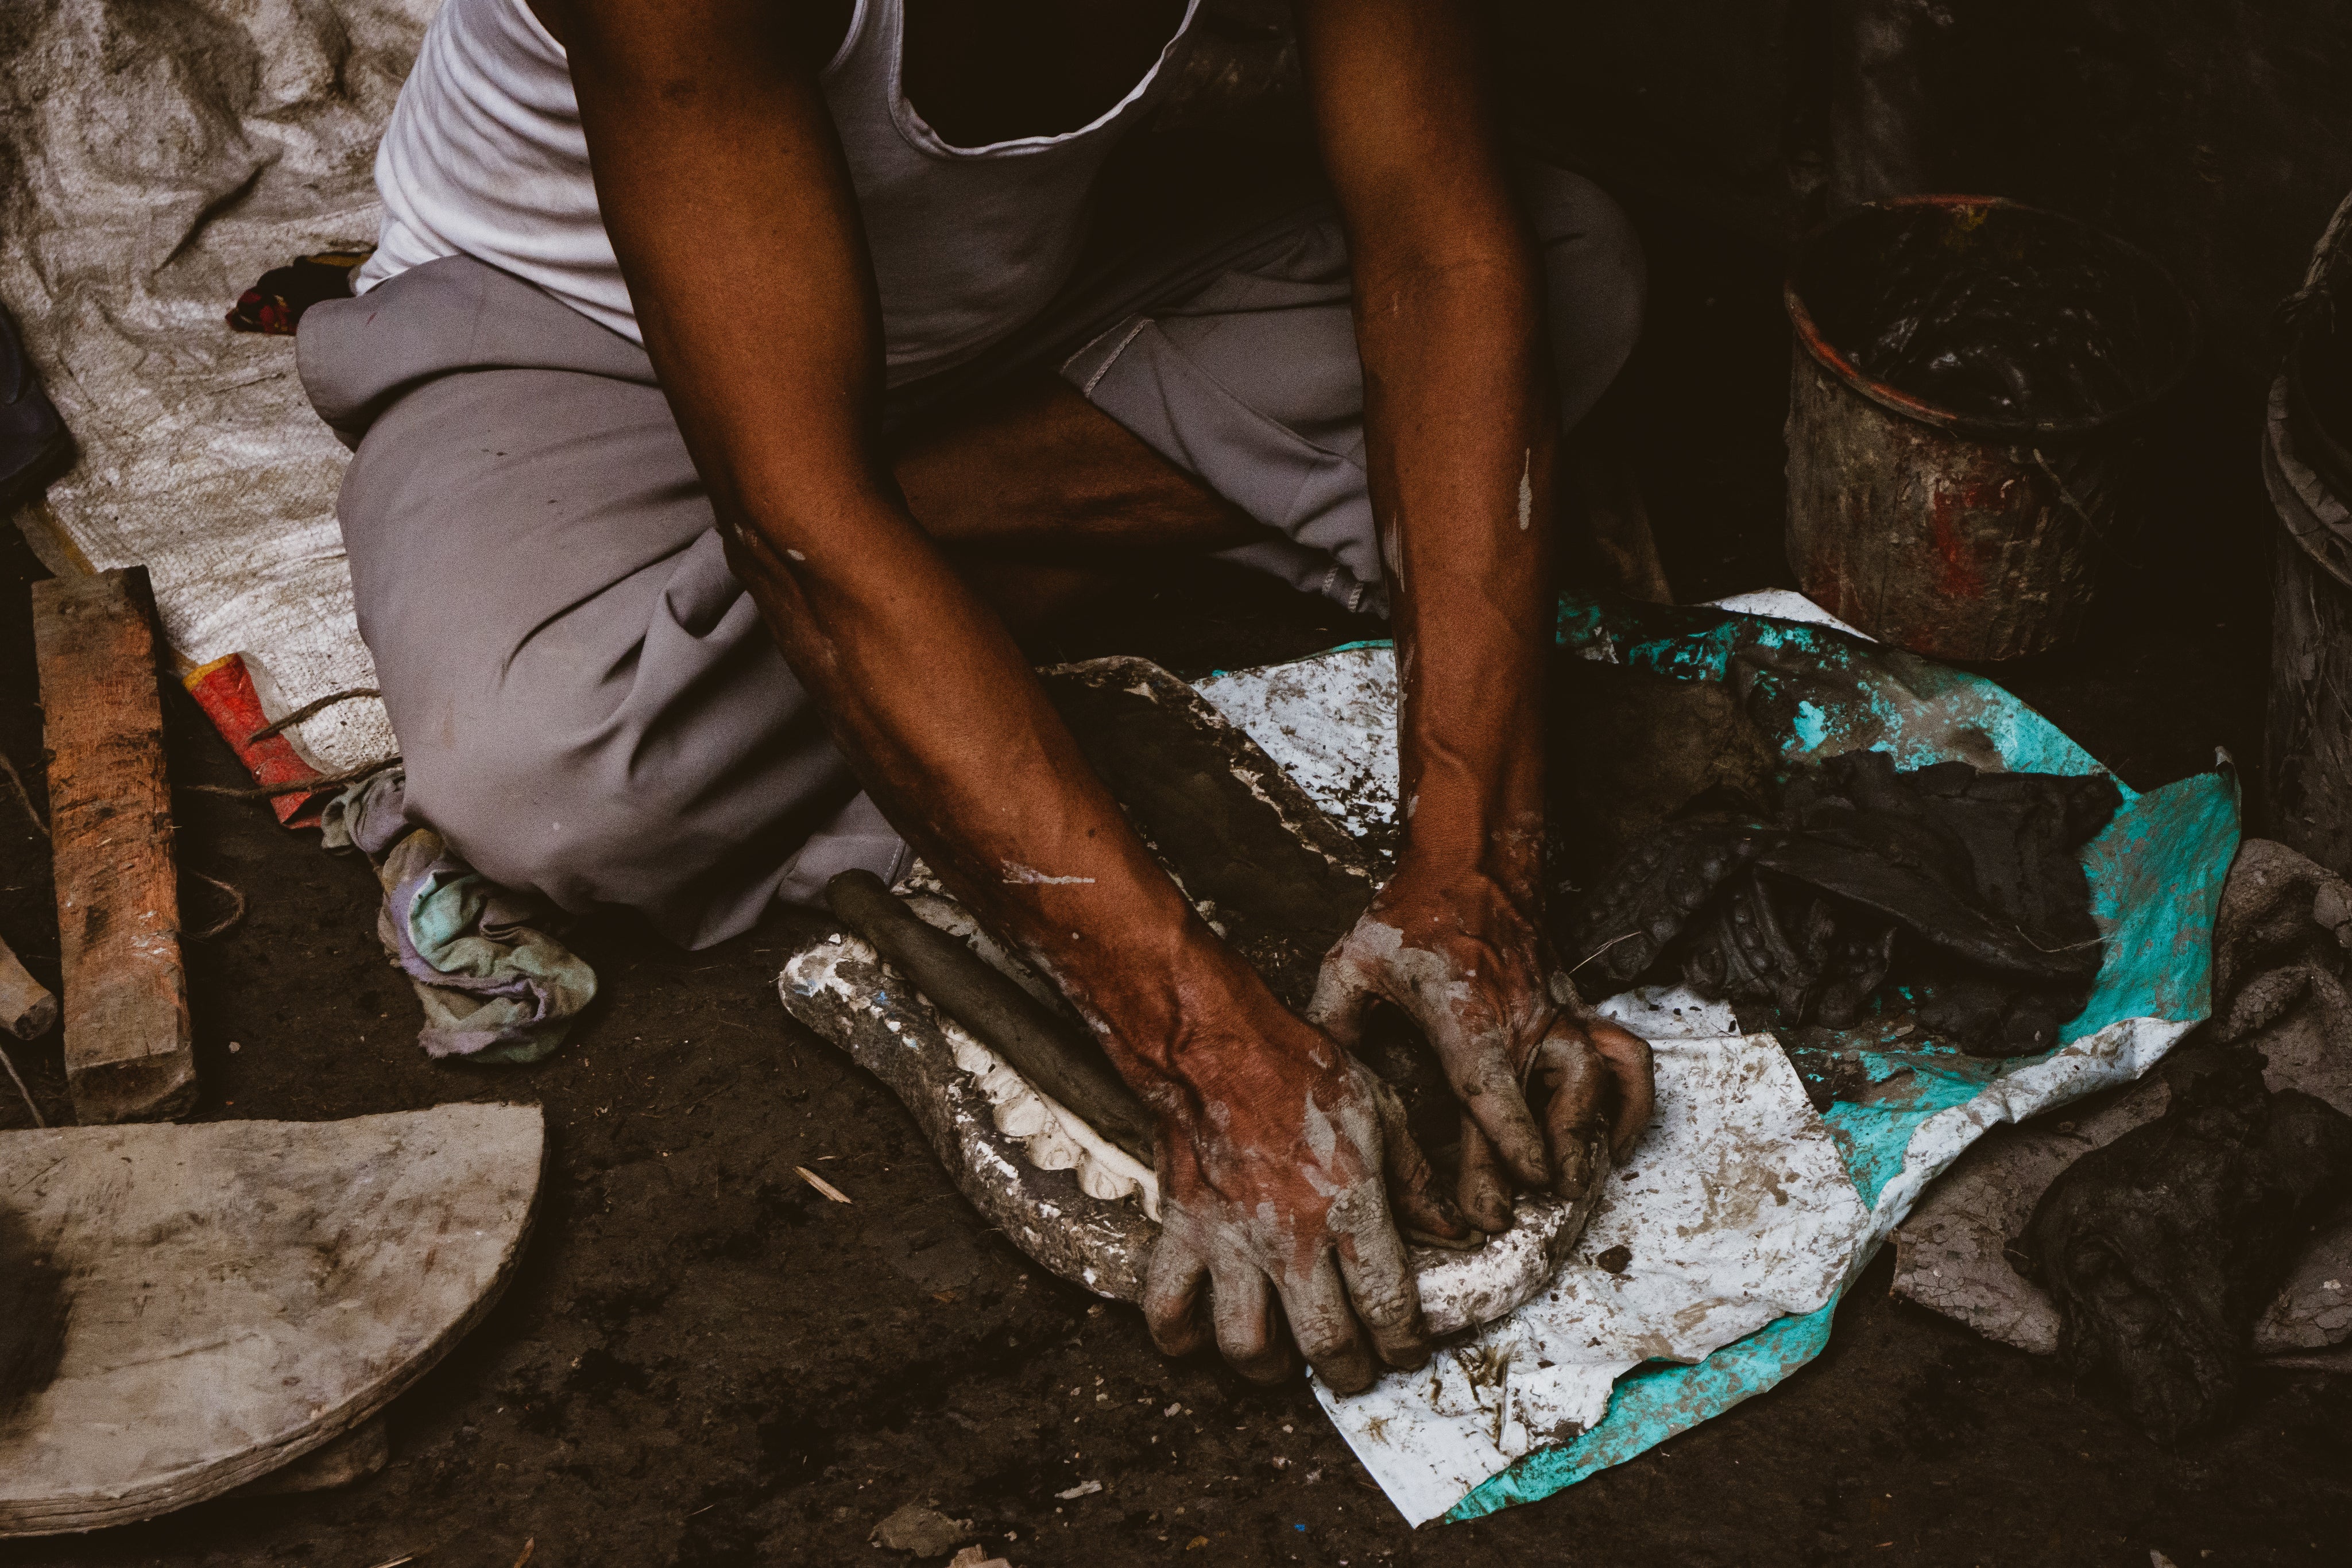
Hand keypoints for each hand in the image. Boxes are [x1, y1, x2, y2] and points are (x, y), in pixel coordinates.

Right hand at [1141, 986, 1467, 1393]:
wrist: (1218, 1048)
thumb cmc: (1302, 1073)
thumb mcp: (1384, 1114)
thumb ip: (1419, 1181)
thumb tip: (1455, 1229)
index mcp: (1350, 1210)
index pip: (1387, 1308)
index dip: (1404, 1344)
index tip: (1408, 1349)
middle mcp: (1291, 1240)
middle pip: (1325, 1343)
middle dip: (1349, 1372)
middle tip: (1355, 1370)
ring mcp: (1230, 1244)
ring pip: (1247, 1344)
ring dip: (1270, 1369)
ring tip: (1284, 1363)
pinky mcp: (1182, 1235)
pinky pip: (1168, 1308)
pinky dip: (1180, 1338)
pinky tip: (1200, 1337)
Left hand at [1309, 860, 1654, 1230]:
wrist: (1471, 861)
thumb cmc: (1410, 917)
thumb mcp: (1352, 963)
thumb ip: (1335, 1026)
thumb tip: (1317, 1087)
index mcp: (1461, 1005)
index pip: (1490, 1079)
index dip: (1509, 1134)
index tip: (1520, 1181)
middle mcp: (1521, 1011)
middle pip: (1548, 1091)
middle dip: (1543, 1154)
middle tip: (1523, 1208)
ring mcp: (1557, 1011)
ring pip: (1596, 1075)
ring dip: (1591, 1131)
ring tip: (1576, 1184)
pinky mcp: (1577, 1011)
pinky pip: (1625, 1058)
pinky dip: (1631, 1101)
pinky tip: (1615, 1143)